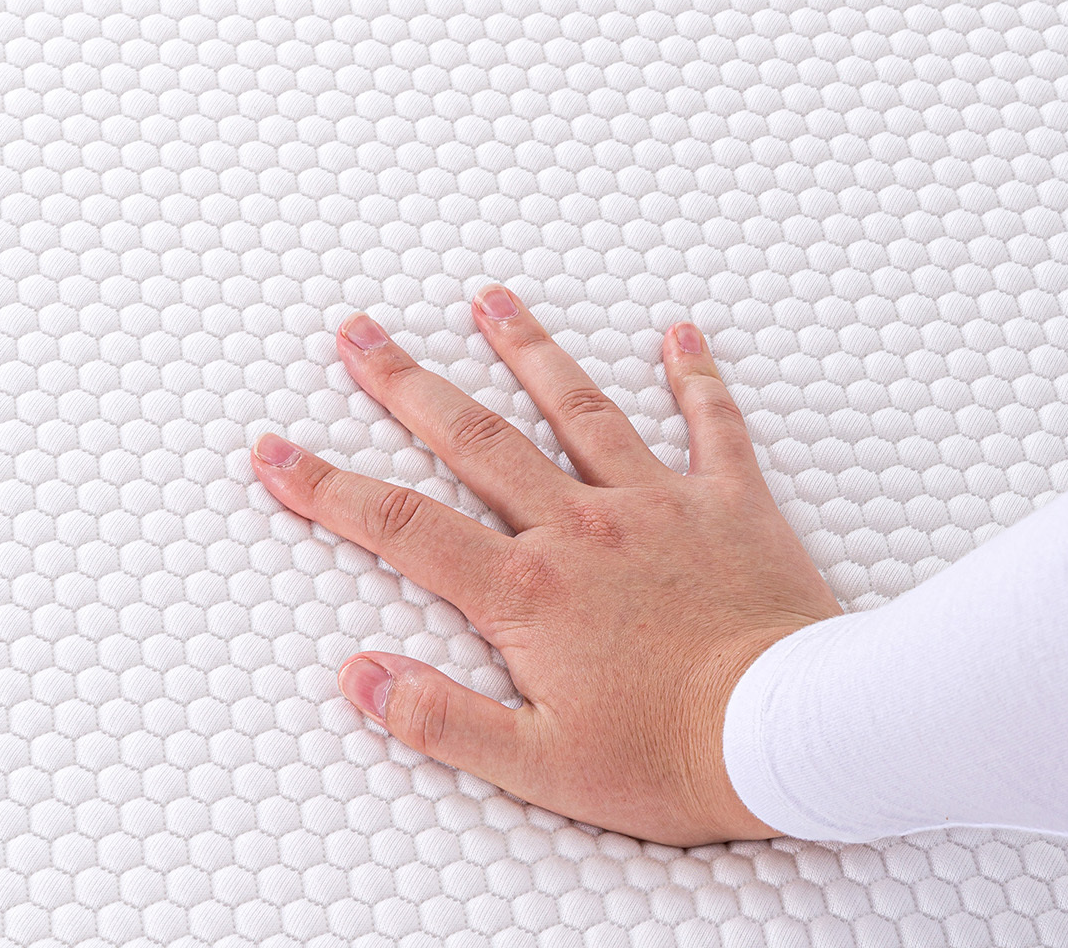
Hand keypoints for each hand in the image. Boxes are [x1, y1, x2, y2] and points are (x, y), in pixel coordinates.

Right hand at [250, 286, 840, 844]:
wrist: (793, 733)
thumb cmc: (673, 757)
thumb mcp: (541, 766)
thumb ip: (443, 719)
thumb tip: (361, 677)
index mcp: (528, 592)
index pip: (404, 525)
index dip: (327, 488)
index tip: (275, 452)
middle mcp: (581, 528)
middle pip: (475, 438)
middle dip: (406, 383)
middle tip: (359, 332)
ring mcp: (656, 506)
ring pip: (579, 408)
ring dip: (528, 349)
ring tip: (490, 300)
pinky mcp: (729, 504)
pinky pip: (713, 423)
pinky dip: (695, 377)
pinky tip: (679, 332)